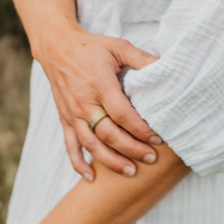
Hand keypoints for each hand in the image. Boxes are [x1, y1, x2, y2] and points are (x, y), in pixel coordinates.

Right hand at [35, 25, 161, 181]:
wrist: (56, 47)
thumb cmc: (91, 47)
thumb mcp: (118, 46)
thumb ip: (142, 59)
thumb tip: (167, 67)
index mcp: (99, 85)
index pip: (122, 114)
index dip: (140, 129)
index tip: (157, 138)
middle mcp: (84, 102)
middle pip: (108, 134)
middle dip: (131, 149)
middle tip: (150, 158)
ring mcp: (73, 113)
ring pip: (91, 144)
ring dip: (110, 161)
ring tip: (130, 172)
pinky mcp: (65, 118)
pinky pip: (70, 145)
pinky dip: (78, 163)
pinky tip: (91, 177)